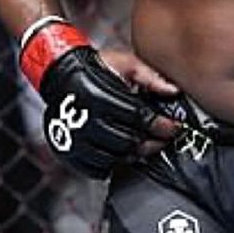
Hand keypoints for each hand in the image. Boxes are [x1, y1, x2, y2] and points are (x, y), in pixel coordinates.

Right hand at [36, 45, 181, 178]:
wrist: (60, 74)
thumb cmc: (95, 68)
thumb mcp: (126, 63)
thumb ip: (151, 77)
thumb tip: (173, 90)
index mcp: (100, 98)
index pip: (139, 118)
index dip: (161, 126)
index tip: (172, 128)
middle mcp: (85, 121)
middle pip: (128, 142)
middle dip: (151, 143)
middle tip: (162, 139)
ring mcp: (74, 139)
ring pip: (113, 159)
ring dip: (132, 155)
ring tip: (141, 145)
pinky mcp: (68, 152)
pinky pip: (95, 169)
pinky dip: (111, 165)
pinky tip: (119, 152)